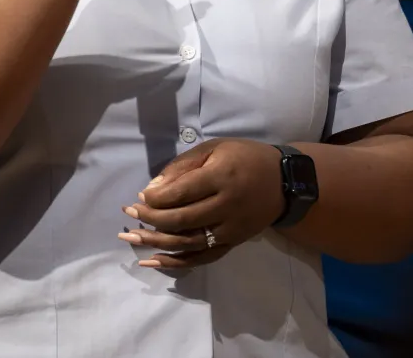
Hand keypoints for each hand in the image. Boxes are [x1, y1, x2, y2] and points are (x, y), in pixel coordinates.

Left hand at [119, 138, 284, 269]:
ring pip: (187, 243)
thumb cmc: (244, 158)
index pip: (180, 193)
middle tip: (129, 215)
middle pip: (181, 220)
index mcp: (221, 177)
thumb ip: (182, 166)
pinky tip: (152, 262)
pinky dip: (175, 262)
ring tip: (129, 239)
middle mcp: (226, 206)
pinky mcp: (233, 244)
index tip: (140, 197)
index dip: (155, 198)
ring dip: (155, 243)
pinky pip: (201, 258)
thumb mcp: (214, 149)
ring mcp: (231, 230)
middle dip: (149, 219)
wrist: (284, 182)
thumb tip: (151, 190)